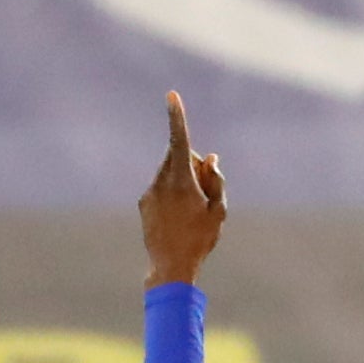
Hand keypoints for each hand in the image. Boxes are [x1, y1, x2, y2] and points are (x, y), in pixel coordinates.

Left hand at [140, 91, 227, 288]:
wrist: (169, 266)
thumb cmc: (200, 239)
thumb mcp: (219, 211)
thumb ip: (216, 181)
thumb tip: (209, 158)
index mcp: (182, 181)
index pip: (180, 140)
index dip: (177, 116)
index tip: (171, 95)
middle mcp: (162, 181)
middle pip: (179, 157)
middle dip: (193, 165)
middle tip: (206, 192)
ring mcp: (150, 192)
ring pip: (170, 172)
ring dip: (183, 182)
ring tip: (191, 212)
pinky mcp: (144, 202)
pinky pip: (161, 188)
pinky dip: (172, 194)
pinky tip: (178, 220)